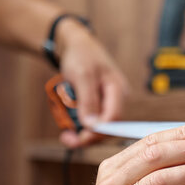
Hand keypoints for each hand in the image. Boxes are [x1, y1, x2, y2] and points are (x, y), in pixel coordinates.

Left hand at [55, 18, 128, 147]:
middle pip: (107, 127)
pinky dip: (80, 125)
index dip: (98, 132)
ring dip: (82, 132)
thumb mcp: (82, 76)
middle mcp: (117, 99)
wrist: (76, 44)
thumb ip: (88, 101)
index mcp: (118, 90)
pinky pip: (92, 120)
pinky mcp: (99, 104)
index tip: (79, 139)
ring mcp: (108, 102)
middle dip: (88, 136)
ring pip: (98, 126)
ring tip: (66, 134)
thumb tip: (92, 125)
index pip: (114, 119)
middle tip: (66, 140)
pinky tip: (69, 127)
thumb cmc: (81, 55)